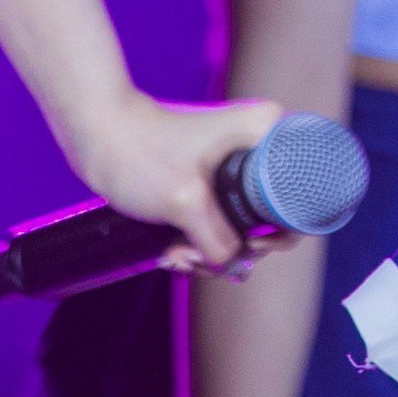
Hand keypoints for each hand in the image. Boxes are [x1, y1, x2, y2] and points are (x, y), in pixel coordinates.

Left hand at [58, 87, 284, 273]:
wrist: (97, 130)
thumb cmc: (140, 151)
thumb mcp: (186, 203)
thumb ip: (219, 242)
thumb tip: (237, 266)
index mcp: (267, 135)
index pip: (300, 195)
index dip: (278, 233)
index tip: (246, 247)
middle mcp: (258, 145)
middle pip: (267, 218)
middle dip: (232, 248)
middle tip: (193, 255)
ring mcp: (234, 163)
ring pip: (240, 225)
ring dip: (209, 251)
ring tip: (174, 254)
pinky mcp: (212, 177)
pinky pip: (218, 220)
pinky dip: (198, 242)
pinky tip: (171, 250)